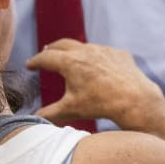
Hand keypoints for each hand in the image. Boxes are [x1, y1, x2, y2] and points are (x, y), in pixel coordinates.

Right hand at [26, 39, 164, 130]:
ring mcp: (104, 50)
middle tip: (45, 54)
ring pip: (84, 46)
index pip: (46, 58)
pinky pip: (104, 52)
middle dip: (51, 49)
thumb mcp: (71, 110)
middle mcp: (85, 51)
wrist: (135, 100)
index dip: (35, 61)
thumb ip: (50, 114)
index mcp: (70, 62)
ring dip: (74, 51)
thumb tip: (34, 119)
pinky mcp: (119, 53)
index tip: (29, 65)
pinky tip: (96, 63)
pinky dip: (96, 56)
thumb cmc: (101, 104)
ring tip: (69, 57)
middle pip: (62, 44)